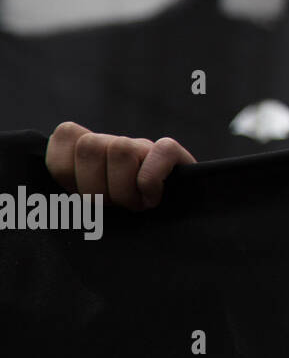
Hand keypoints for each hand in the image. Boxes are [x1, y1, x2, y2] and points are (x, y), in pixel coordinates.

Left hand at [44, 121, 197, 209]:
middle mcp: (115, 144)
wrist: (173, 222)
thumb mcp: (88, 209)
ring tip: (134, 206)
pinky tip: (153, 198)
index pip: (65, 135)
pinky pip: (160, 151)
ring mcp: (144, 147)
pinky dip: (151, 181)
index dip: (67, 169)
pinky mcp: (172, 154)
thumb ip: (69, 194)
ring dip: (125, 189)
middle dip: (97, 186)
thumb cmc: (122, 222)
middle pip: (91, 146)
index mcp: (89, 153)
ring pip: (122, 149)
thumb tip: (46, 201)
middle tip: (111, 206)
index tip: (80, 195)